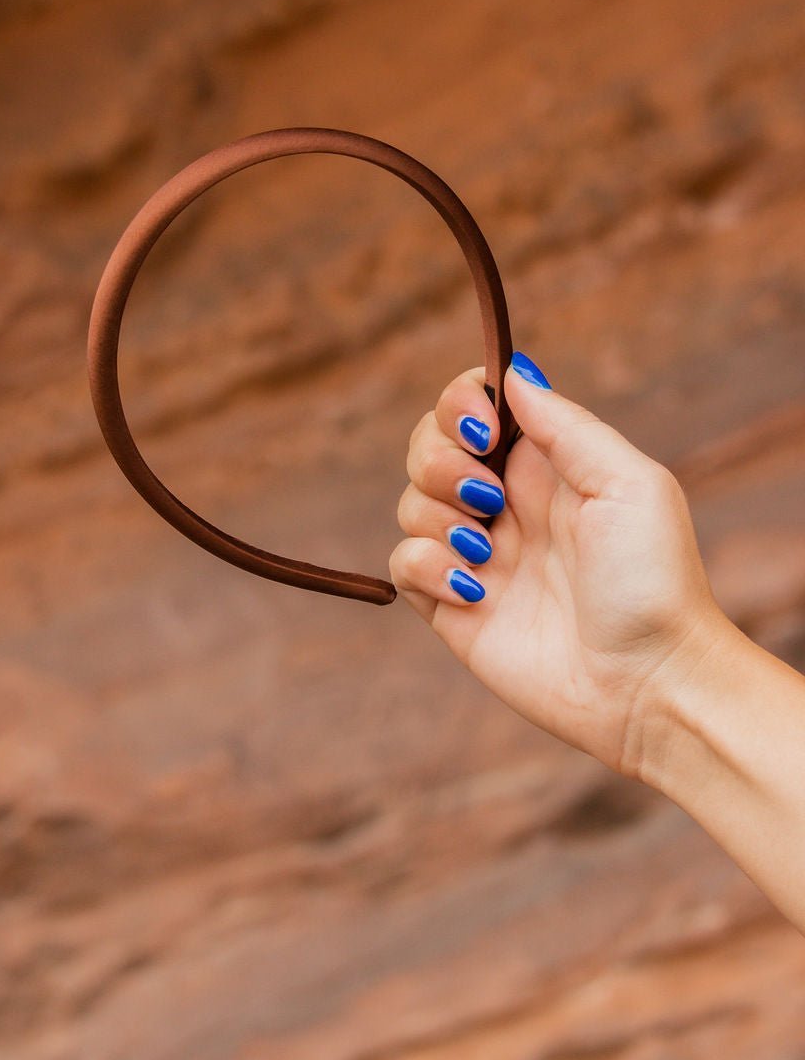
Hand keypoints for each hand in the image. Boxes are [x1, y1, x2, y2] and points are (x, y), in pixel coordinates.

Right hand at [389, 353, 729, 777]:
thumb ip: (566, 426)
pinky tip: (473, 590)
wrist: (648, 684)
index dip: (460, 403)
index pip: (472, 404)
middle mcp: (503, 502)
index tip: (483, 430)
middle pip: (426, 445)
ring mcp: (475, 553)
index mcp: (544, 464)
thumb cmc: (654, 582)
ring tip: (488, 554)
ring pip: (410, 502)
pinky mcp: (453, 606)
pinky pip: (404, 563)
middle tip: (487, 498)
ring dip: (439, 517)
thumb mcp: (629, 484)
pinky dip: (425, 566)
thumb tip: (511, 375)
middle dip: (439, 460)